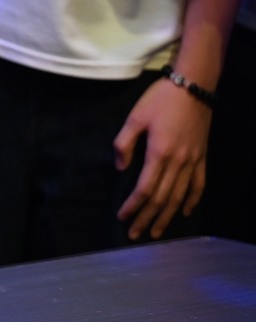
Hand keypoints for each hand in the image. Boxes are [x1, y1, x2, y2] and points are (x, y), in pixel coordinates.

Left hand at [114, 75, 209, 238]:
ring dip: (167, 216)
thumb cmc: (160, 100)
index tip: (123, 217)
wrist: (193, 87)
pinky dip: (191, 200)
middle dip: (147, 218)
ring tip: (157, 231)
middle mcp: (178, 162)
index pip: (144, 188)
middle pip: (161, 198)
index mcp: (159, 153)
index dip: (133, 205)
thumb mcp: (135, 118)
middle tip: (136, 235)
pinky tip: (184, 211)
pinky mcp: (202, 157)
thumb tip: (120, 167)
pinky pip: (198, 184)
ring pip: (179, 196)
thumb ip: (124, 143)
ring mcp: (193, 161)